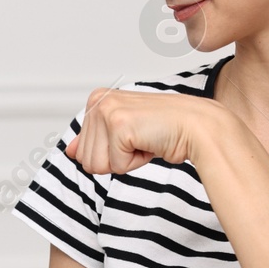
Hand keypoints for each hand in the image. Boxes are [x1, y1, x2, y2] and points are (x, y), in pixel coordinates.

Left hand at [66, 88, 225, 174]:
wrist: (197, 127)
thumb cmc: (165, 128)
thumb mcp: (122, 134)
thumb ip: (94, 141)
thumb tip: (70, 151)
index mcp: (97, 100)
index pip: (82, 150)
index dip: (110, 153)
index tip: (132, 137)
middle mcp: (98, 101)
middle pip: (87, 160)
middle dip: (116, 159)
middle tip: (140, 140)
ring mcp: (107, 112)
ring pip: (97, 165)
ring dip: (125, 161)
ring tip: (144, 140)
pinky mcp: (119, 126)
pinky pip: (116, 167)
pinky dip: (136, 162)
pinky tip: (149, 143)